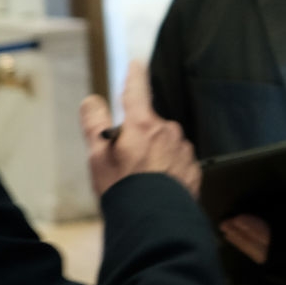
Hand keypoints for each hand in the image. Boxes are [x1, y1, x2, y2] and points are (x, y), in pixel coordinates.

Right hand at [81, 62, 199, 198]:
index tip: (137, 64)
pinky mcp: (193, 169)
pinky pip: (176, 162)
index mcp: (144, 125)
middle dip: (138, 138)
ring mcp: (183, 150)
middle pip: (149, 125)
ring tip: (140, 181)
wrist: (154, 220)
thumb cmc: (123, 189)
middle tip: (124, 164)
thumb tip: (92, 101)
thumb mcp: (98, 156)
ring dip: (153, 155)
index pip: (137, 91)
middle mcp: (168, 132)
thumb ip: (94, 124)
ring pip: (164, 145)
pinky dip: (166, 170)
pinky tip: (156, 187)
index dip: (135, 76)